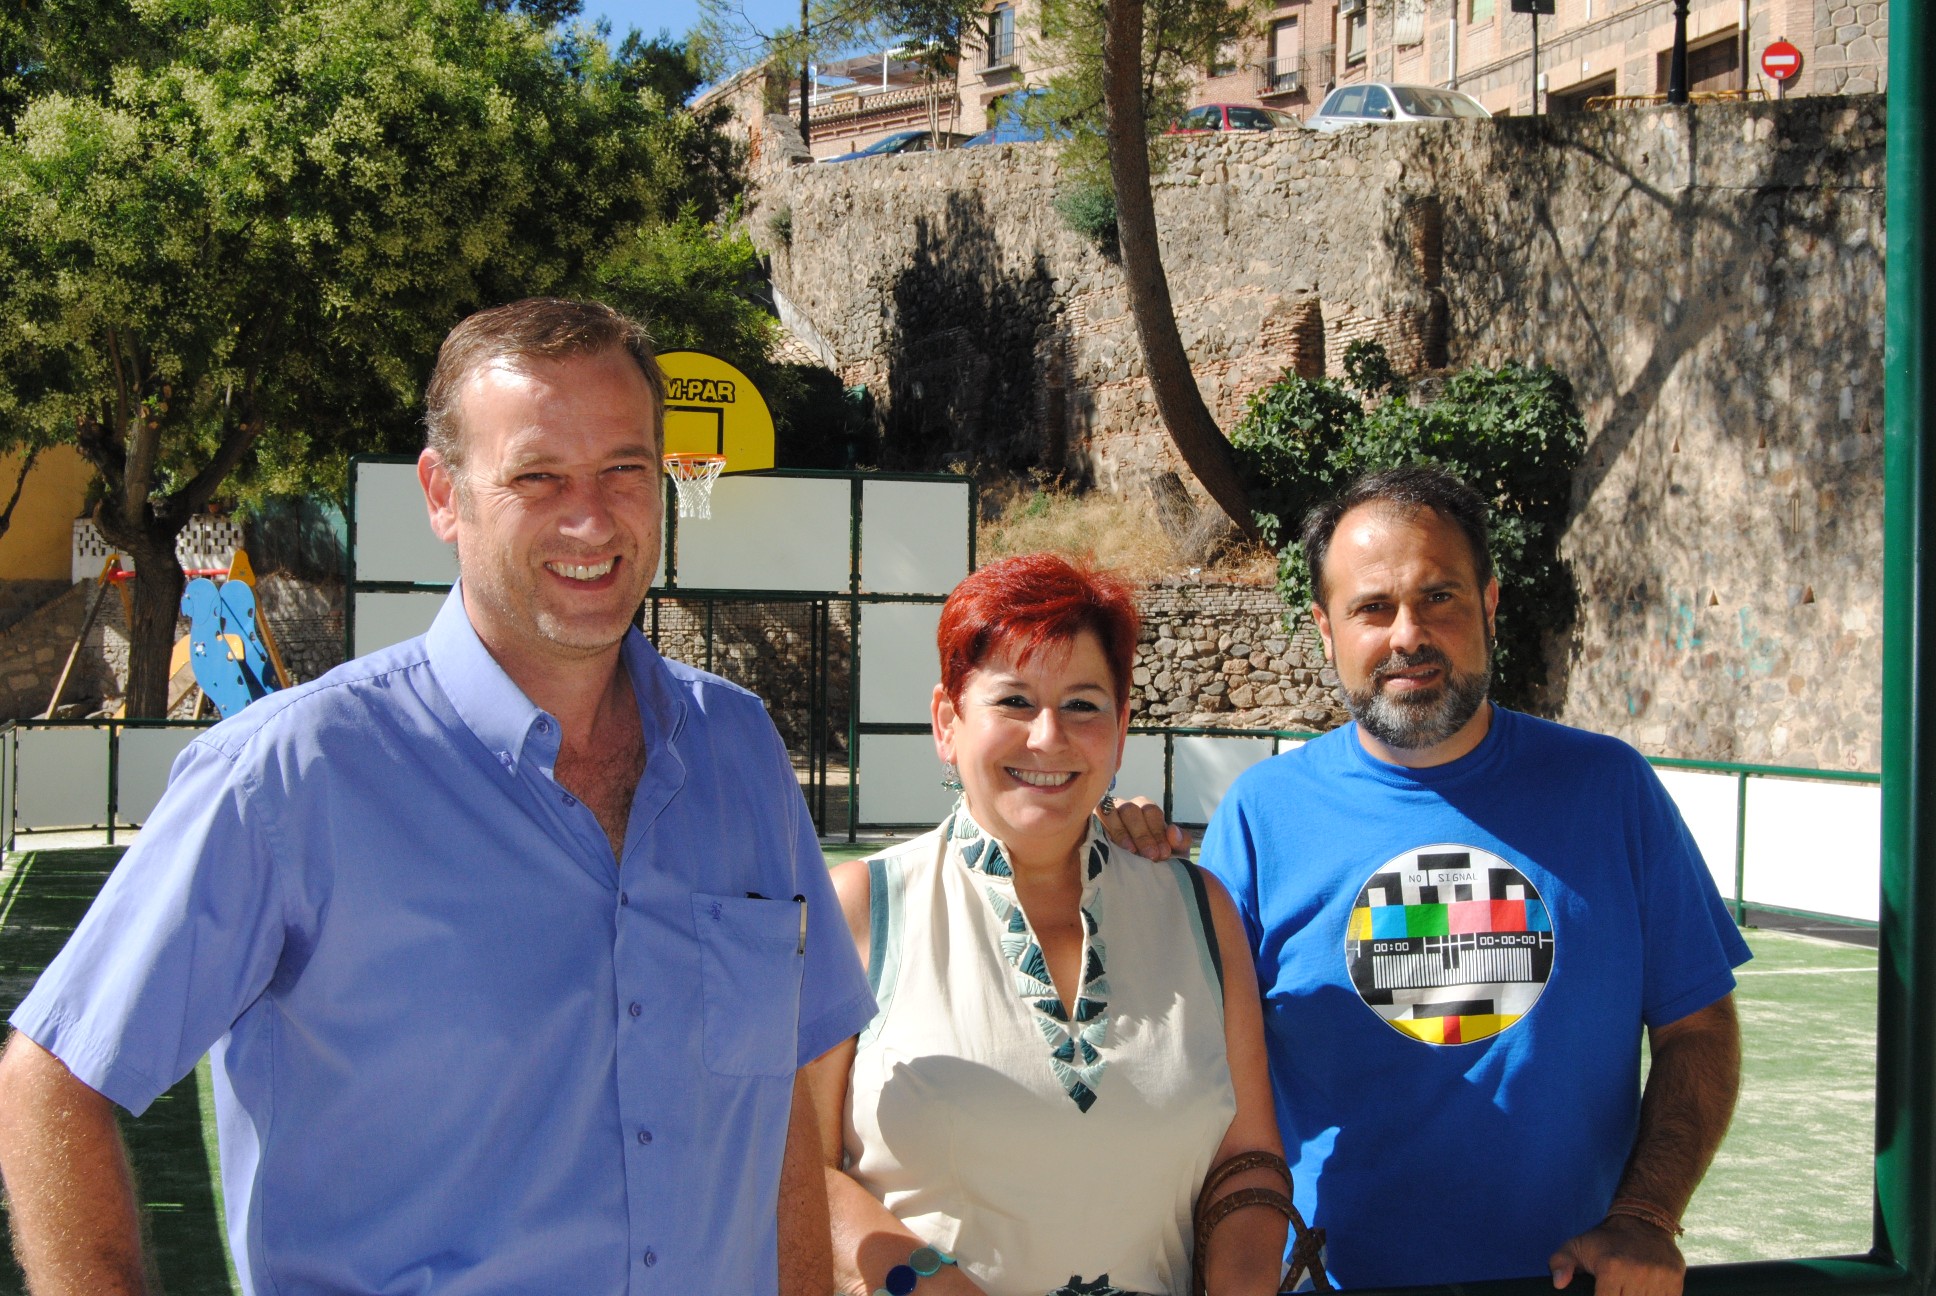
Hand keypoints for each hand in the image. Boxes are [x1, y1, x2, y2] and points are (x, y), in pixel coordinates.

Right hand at [1097, 795, 1185, 859]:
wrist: (1139, 878)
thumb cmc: (1155, 860)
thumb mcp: (1174, 853)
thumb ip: (1180, 842)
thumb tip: (1173, 831)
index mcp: (1146, 811)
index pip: (1151, 811)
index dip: (1157, 831)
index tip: (1163, 854)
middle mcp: (1126, 809)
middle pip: (1130, 810)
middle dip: (1142, 834)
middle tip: (1150, 856)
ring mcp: (1106, 815)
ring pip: (1110, 812)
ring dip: (1121, 832)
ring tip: (1129, 852)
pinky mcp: (1092, 825)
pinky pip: (1093, 820)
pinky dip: (1102, 829)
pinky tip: (1108, 845)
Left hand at [1549, 1215, 1685, 1295]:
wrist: (1642, 1221)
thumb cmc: (1605, 1240)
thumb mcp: (1577, 1246)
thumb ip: (1561, 1263)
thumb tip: (1558, 1283)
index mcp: (1610, 1267)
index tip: (1603, 1294)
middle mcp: (1636, 1273)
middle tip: (1617, 1290)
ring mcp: (1659, 1277)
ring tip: (1630, 1290)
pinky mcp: (1676, 1280)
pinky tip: (1646, 1292)